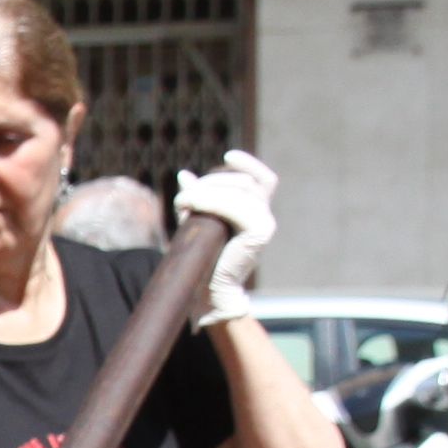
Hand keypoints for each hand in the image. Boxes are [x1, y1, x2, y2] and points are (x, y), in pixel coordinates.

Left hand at [172, 150, 277, 327]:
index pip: (263, 180)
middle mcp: (265, 216)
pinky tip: (191, 205)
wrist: (207, 292)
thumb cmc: (202, 259)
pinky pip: (237, 207)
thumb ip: (195, 199)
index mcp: (256, 212)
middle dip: (212, 181)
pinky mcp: (260, 233)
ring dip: (207, 191)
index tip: (227, 156)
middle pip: (243, 182)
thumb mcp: (197, 221)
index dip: (248, 164)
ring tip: (182, 201)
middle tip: (185, 195)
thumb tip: (184, 175)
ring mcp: (265, 224)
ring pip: (240, 191)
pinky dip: (213, 202)